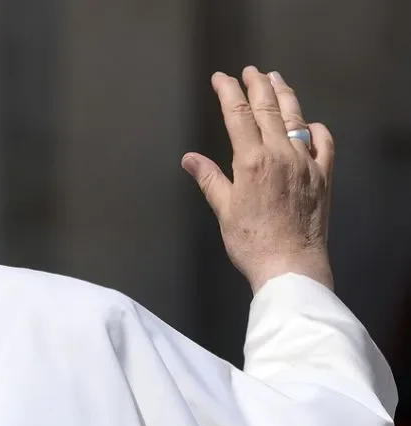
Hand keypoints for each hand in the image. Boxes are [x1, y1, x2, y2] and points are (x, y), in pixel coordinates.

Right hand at [183, 66, 334, 292]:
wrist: (290, 265)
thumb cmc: (252, 243)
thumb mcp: (224, 210)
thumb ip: (209, 179)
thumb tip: (190, 159)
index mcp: (251, 161)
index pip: (238, 114)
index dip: (228, 91)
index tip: (221, 78)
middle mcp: (280, 155)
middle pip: (268, 108)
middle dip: (257, 84)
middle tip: (250, 71)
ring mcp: (305, 163)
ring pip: (295, 119)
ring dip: (285, 96)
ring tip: (277, 80)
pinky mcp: (323, 176)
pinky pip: (323, 143)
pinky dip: (315, 128)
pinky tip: (309, 124)